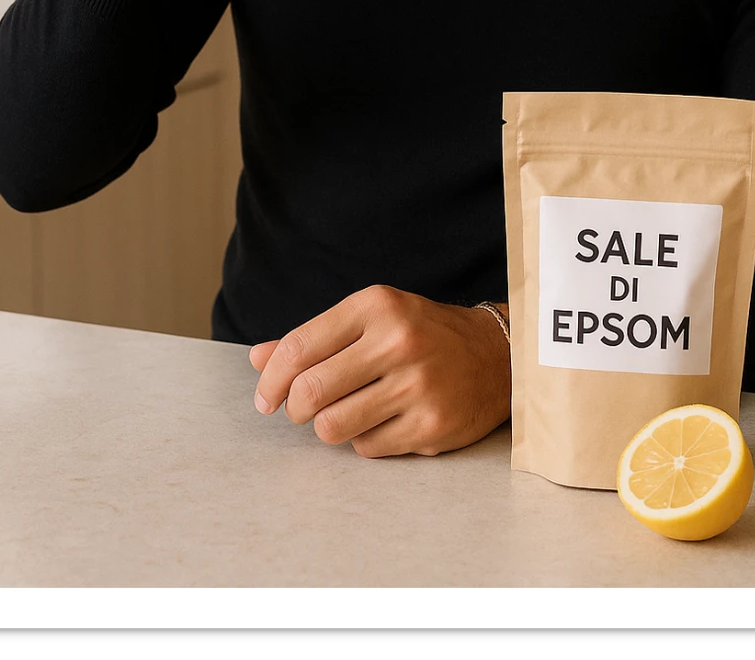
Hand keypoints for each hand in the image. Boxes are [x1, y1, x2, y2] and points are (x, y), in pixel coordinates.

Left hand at [248, 285, 510, 457]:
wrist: (496, 355)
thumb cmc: (422, 333)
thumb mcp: (372, 318)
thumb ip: (314, 338)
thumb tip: (258, 359)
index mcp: (376, 306)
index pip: (299, 347)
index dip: (270, 379)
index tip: (265, 397)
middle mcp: (397, 341)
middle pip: (310, 391)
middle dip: (293, 408)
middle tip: (299, 410)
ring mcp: (417, 386)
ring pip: (332, 426)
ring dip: (326, 427)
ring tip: (342, 414)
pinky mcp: (431, 426)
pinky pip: (366, 448)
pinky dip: (363, 440)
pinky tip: (381, 420)